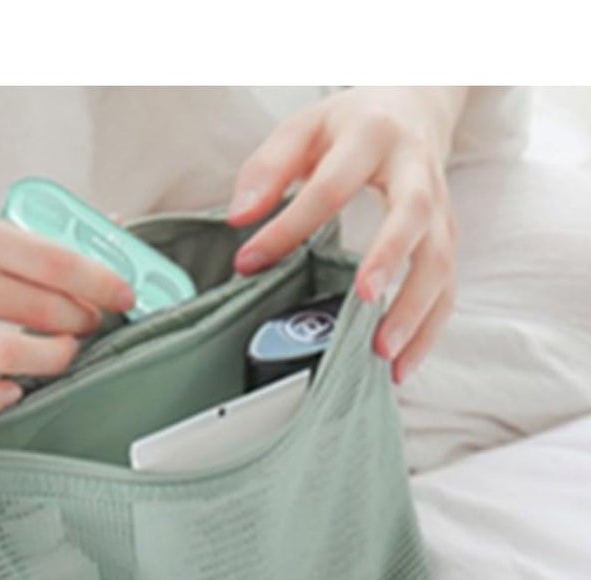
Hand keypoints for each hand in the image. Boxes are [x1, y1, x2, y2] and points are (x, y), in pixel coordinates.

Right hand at [0, 191, 135, 418]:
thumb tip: (74, 247)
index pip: (42, 257)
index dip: (95, 280)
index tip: (123, 293)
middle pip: (31, 307)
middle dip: (79, 320)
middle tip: (95, 324)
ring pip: (1, 353)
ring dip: (49, 359)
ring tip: (64, 354)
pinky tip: (11, 392)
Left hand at [226, 87, 466, 382]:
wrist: (414, 105)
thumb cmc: (351, 125)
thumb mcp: (303, 127)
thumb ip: (268, 168)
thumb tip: (239, 218)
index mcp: (373, 136)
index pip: (330, 185)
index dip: (289, 225)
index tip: (250, 262)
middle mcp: (417, 171)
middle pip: (413, 215)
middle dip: (390, 258)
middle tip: (364, 298)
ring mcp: (440, 209)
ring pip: (441, 262)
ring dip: (414, 311)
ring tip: (382, 353)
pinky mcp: (448, 240)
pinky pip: (448, 290)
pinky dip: (427, 332)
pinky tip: (399, 367)